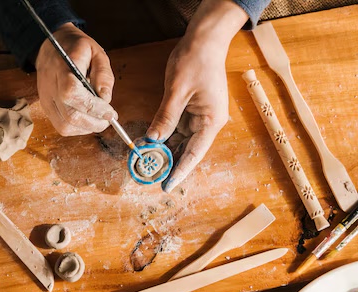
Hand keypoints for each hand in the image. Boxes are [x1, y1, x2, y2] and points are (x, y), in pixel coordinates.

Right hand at [35, 23, 116, 135]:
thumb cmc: (76, 49)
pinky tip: (88, 118)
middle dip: (94, 122)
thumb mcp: (96, 53)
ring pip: (65, 126)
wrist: (51, 48)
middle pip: (70, 116)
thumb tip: (106, 99)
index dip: (93, 108)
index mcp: (62, 68)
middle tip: (109, 118)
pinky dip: (79, 128)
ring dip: (87, 127)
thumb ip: (103, 74)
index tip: (111, 113)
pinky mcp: (46, 107)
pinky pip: (62, 127)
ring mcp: (46, 98)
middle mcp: (50, 86)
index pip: (72, 94)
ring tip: (99, 118)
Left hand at [146, 0, 248, 191]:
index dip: (180, 171)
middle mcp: (208, 122)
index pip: (194, 154)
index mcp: (211, 121)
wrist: (205, 39)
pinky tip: (151, 143)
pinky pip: (178, 128)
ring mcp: (201, 117)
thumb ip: (165, 117)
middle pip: (187, 150)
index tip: (166, 186)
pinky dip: (165, 136)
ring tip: (147, 163)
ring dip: (165, 150)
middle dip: (169, 163)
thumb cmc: (195, 61)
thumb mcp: (177, 91)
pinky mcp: (194, 110)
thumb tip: (153, 139)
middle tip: (148, 176)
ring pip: (181, 141)